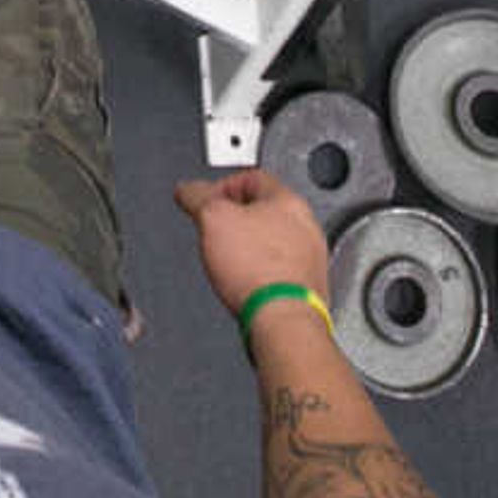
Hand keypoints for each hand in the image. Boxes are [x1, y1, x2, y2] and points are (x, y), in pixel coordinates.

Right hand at [174, 168, 333, 314]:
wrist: (282, 321)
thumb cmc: (258, 273)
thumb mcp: (212, 220)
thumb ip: (197, 198)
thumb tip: (187, 190)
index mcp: (288, 200)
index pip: (250, 177)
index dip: (220, 187)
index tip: (205, 202)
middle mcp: (306, 226)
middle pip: (263, 211)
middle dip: (236, 221)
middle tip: (216, 234)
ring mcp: (310, 258)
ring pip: (273, 242)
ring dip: (250, 249)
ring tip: (231, 264)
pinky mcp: (307, 286)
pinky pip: (279, 271)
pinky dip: (261, 274)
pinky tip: (248, 284)